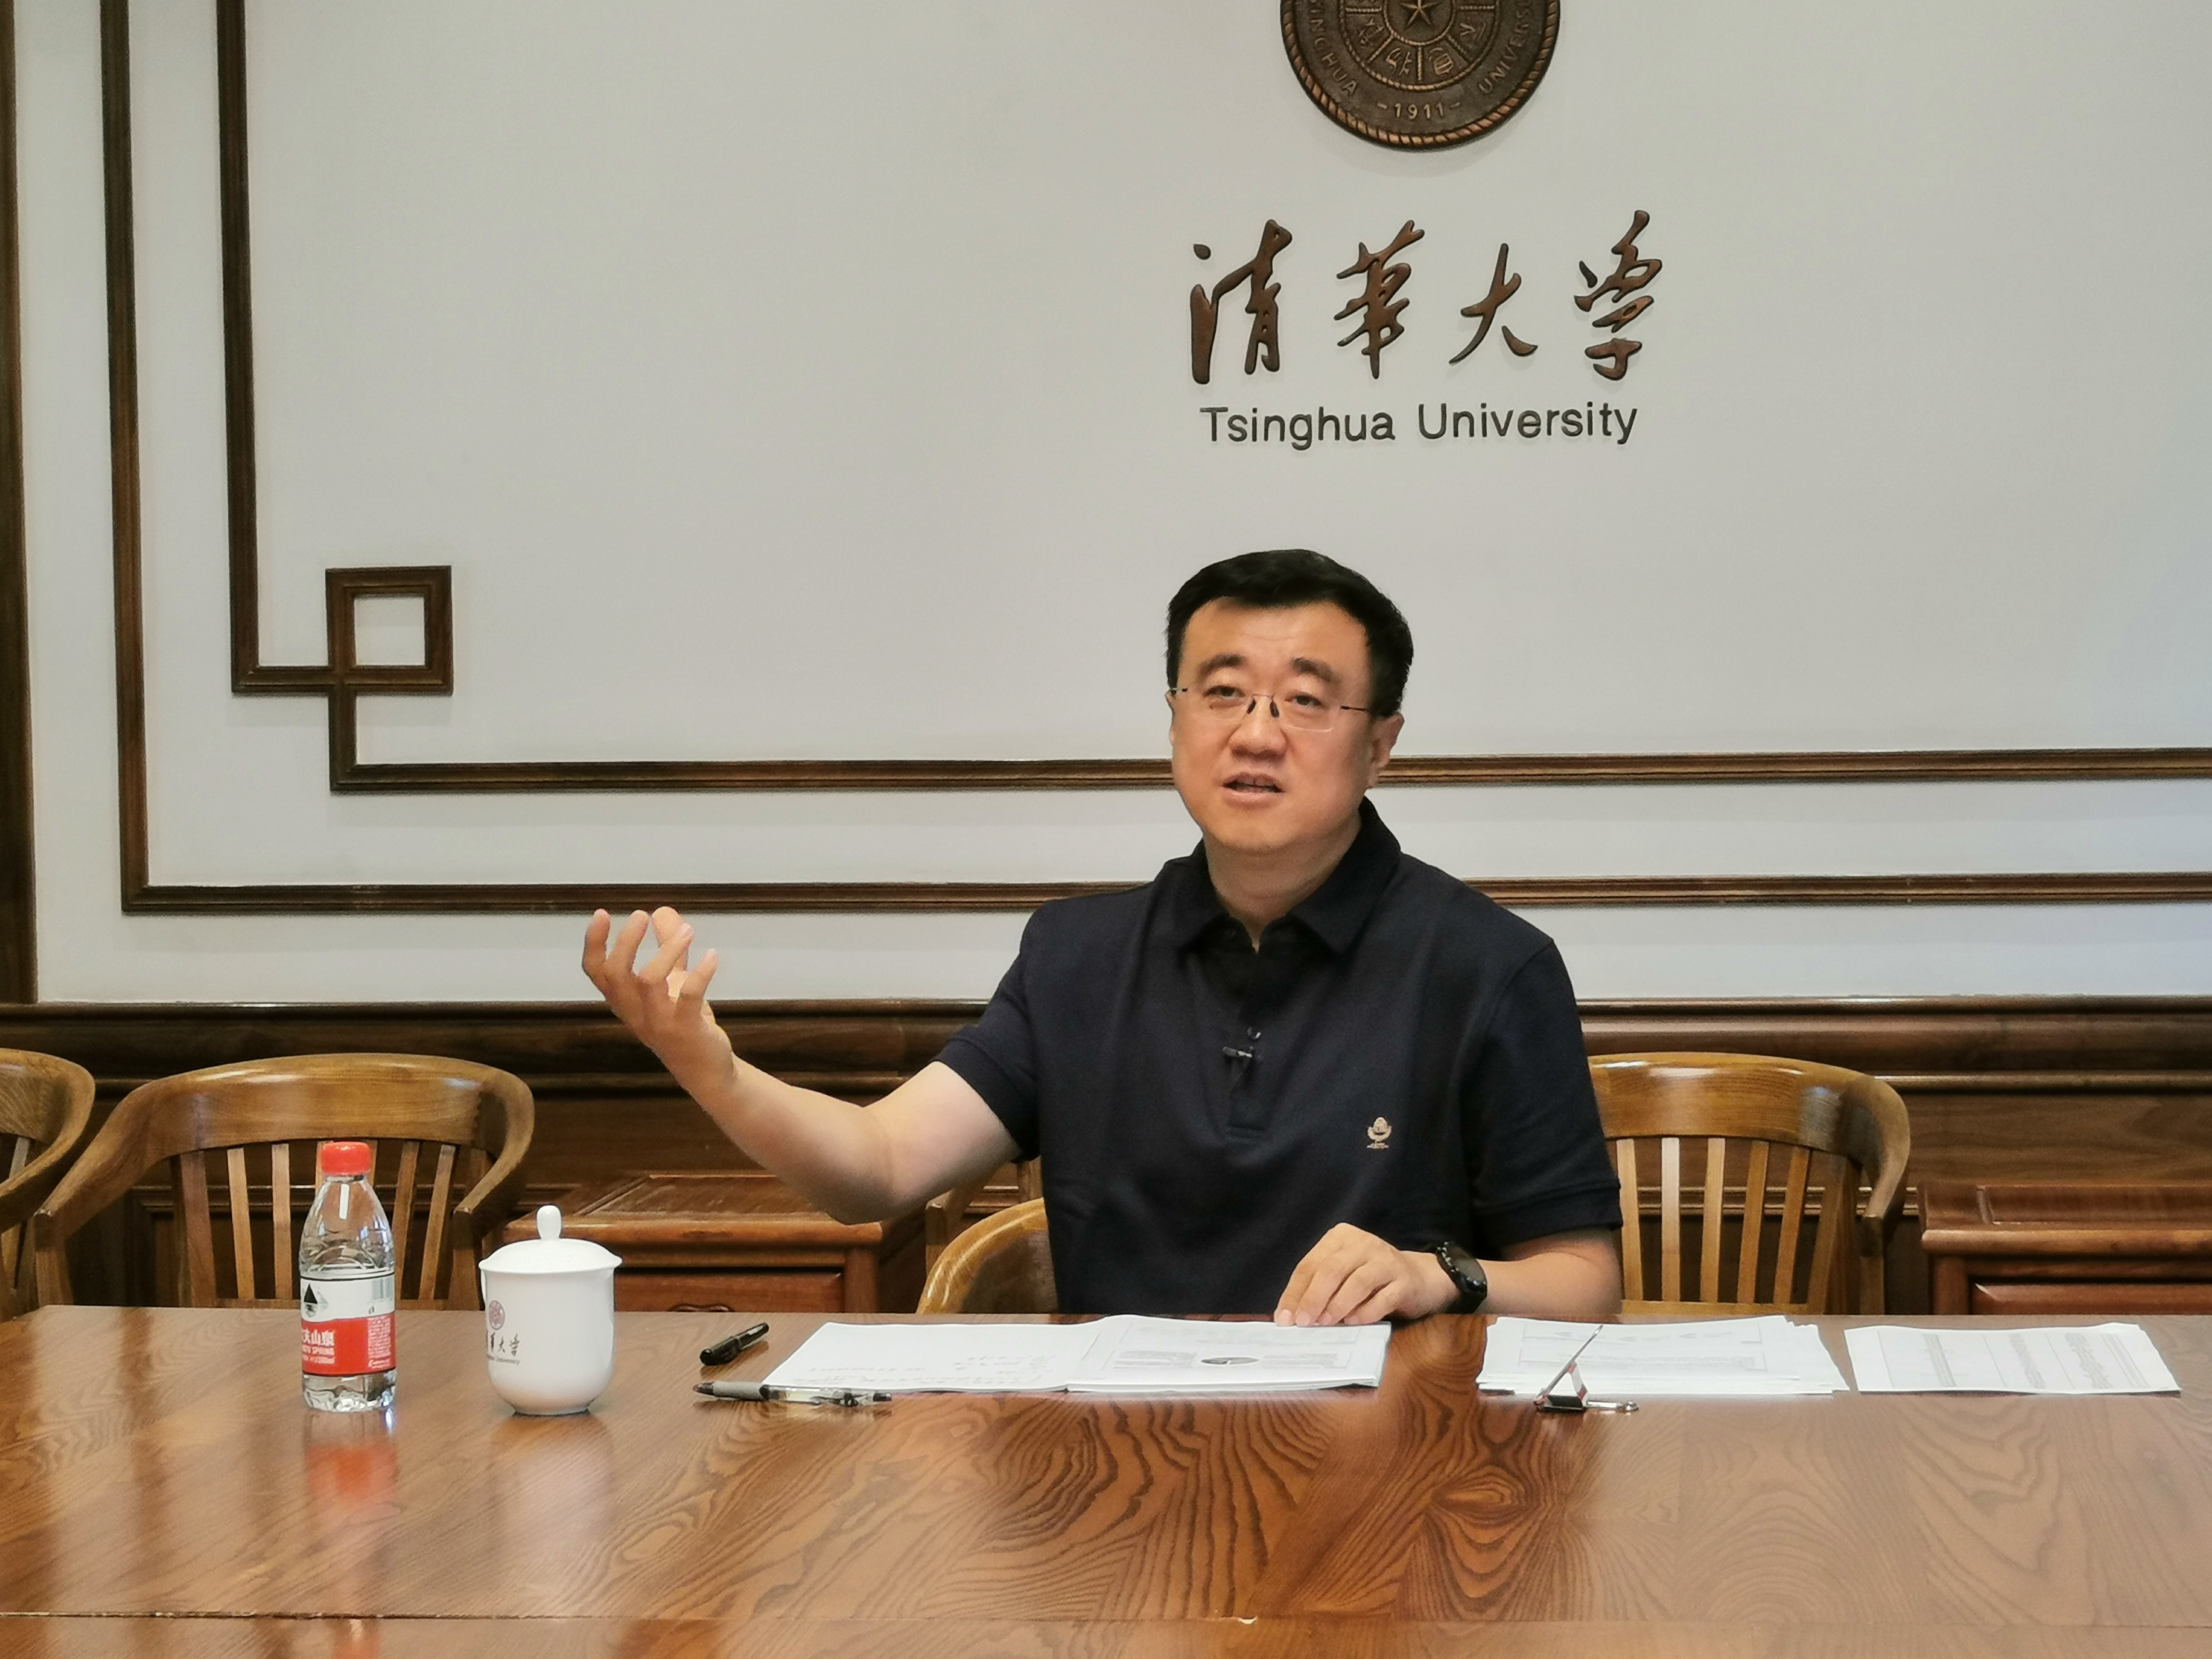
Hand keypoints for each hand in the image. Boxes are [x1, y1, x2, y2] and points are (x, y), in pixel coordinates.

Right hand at [581, 908, 737, 1104]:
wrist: (706, 1069)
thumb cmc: (683, 1022)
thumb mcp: (672, 981)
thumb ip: (666, 947)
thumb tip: (661, 910)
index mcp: (625, 1001)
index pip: (596, 972)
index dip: (594, 943)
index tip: (601, 913)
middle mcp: (634, 1013)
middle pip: (616, 974)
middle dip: (626, 942)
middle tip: (641, 915)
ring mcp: (658, 1023)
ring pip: (648, 982)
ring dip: (667, 951)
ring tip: (688, 930)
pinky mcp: (685, 1030)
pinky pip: (688, 997)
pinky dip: (700, 973)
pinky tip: (712, 956)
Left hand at [1274, 1223, 1460, 1325]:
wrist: (1421, 1277)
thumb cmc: (1372, 1279)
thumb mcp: (1343, 1275)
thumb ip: (1319, 1288)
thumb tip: (1291, 1315)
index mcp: (1341, 1238)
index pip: (1311, 1264)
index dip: (1295, 1292)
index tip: (1284, 1318)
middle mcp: (1363, 1243)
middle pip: (1331, 1269)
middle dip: (1313, 1298)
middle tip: (1303, 1322)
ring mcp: (1386, 1260)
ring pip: (1357, 1281)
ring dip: (1338, 1305)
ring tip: (1325, 1324)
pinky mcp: (1405, 1280)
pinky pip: (1383, 1297)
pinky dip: (1366, 1311)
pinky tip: (1354, 1322)